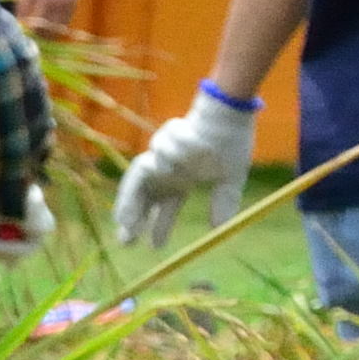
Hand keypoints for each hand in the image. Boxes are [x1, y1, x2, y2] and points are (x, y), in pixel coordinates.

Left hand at [13, 0, 87, 32]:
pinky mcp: (75, 2)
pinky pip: (67, 20)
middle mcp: (60, 2)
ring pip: (61, 28)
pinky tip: (50, 21)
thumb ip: (24, 7)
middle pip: (51, 31)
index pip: (38, 26)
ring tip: (40, 29)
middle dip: (40, 36)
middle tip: (32, 35)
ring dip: (50, 32)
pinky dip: (58, 25)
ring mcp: (70, 2)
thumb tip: (20, 26)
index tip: (24, 34)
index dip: (30, 33)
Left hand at [114, 95, 255, 248]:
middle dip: (132, 219)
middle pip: (141, 197)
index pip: (164, 208)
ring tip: (125, 221)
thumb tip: (219, 229)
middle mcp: (166, 172)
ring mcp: (162, 156)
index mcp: (181, 183)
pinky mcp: (162, 140)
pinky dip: (158, 164)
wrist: (232, 113)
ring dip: (129, 200)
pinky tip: (169, 169)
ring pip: (137, 178)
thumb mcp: (230, 178)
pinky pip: (156, 153)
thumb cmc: (231, 143)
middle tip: (126, 241)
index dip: (159, 227)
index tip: (155, 246)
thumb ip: (224, 202)